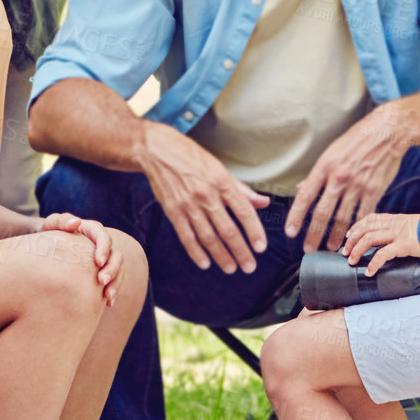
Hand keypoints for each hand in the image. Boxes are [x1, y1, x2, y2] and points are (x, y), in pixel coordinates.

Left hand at [40, 212, 121, 304]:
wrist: (45, 247)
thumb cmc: (47, 234)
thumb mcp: (50, 225)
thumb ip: (60, 221)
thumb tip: (76, 222)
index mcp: (92, 231)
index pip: (104, 237)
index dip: (104, 249)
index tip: (98, 262)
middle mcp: (101, 245)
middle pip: (115, 255)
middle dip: (112, 269)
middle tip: (102, 281)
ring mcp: (104, 260)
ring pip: (118, 270)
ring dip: (116, 283)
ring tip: (108, 297)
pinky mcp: (102, 273)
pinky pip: (114, 282)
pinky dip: (113, 292)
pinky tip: (108, 303)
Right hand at [137, 123, 268, 272]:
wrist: (156, 150)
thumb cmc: (191, 157)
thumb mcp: (220, 167)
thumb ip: (241, 189)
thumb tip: (263, 202)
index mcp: (222, 181)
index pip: (243, 211)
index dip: (254, 231)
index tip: (261, 247)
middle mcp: (206, 195)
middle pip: (227, 229)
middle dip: (240, 251)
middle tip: (250, 267)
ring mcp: (188, 204)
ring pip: (208, 237)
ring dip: (221, 256)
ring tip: (231, 268)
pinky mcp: (172, 211)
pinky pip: (186, 236)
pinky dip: (195, 252)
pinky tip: (205, 263)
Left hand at [285, 104, 411, 252]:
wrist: (386, 132)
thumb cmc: (355, 142)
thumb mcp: (330, 153)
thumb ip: (316, 175)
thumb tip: (301, 190)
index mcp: (324, 167)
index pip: (305, 196)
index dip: (296, 216)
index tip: (290, 232)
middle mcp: (339, 178)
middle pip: (322, 212)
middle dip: (314, 234)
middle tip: (308, 249)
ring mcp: (357, 185)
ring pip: (343, 217)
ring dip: (335, 236)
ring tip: (331, 248)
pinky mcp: (374, 190)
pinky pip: (364, 214)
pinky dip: (357, 227)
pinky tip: (353, 237)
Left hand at [342, 212, 419, 274]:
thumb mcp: (414, 224)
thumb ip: (403, 228)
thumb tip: (396, 238)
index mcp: (395, 219)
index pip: (370, 219)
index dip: (356, 227)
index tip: (348, 236)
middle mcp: (393, 224)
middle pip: (364, 229)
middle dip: (352, 241)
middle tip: (345, 252)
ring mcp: (398, 234)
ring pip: (369, 239)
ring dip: (356, 251)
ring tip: (351, 262)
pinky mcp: (404, 245)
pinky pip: (383, 254)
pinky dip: (373, 263)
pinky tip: (369, 272)